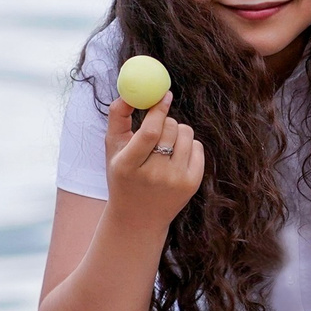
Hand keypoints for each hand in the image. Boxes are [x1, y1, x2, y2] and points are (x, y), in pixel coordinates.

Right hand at [104, 95, 202, 229]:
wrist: (137, 218)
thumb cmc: (123, 176)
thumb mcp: (112, 150)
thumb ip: (117, 117)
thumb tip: (130, 91)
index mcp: (128, 166)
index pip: (150, 132)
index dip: (159, 110)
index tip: (165, 95)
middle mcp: (153, 175)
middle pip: (170, 128)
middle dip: (165, 120)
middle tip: (158, 126)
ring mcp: (175, 181)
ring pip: (187, 134)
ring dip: (177, 132)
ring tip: (164, 146)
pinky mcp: (192, 184)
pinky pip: (198, 147)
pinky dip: (188, 145)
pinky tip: (175, 158)